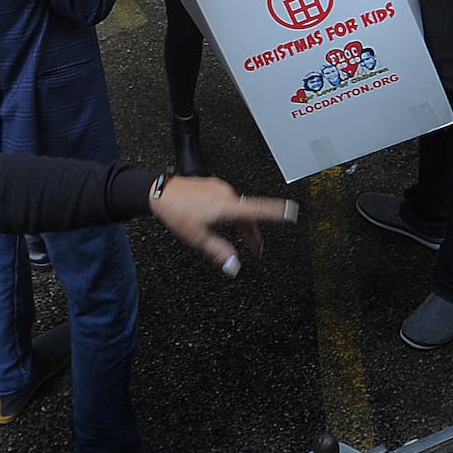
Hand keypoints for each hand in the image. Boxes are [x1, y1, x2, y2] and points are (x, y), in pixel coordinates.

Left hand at [148, 175, 298, 276]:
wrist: (160, 192)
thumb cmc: (177, 213)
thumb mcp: (198, 238)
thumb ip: (220, 252)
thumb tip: (234, 266)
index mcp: (226, 206)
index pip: (259, 209)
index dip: (278, 212)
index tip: (293, 212)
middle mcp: (226, 194)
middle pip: (248, 213)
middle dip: (253, 232)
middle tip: (256, 249)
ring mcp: (219, 188)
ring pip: (238, 208)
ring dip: (241, 222)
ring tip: (237, 238)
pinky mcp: (213, 186)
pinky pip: (228, 201)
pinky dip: (230, 213)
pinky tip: (218, 221)